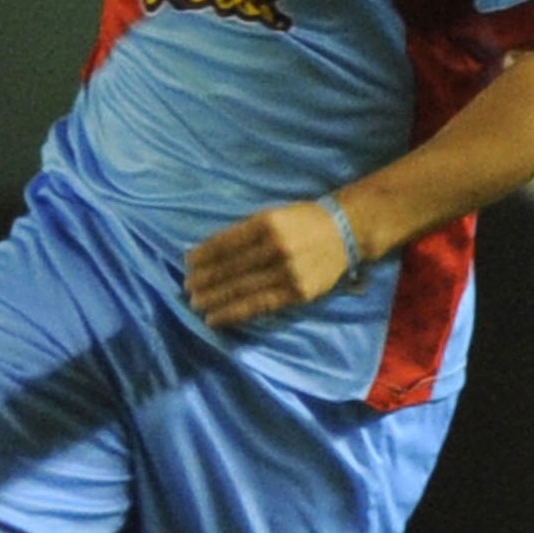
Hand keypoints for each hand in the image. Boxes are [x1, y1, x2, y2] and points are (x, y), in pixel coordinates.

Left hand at [186, 195, 367, 328]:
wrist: (347, 231)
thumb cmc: (304, 221)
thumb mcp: (274, 215)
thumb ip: (247, 232)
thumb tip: (210, 252)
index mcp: (267, 223)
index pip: (226, 243)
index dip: (204, 255)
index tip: (187, 264)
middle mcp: (276, 247)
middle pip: (232, 268)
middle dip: (206, 280)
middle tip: (187, 289)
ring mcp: (288, 272)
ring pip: (242, 289)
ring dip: (215, 299)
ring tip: (196, 305)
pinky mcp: (298, 292)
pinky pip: (260, 305)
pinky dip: (235, 313)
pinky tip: (217, 318)